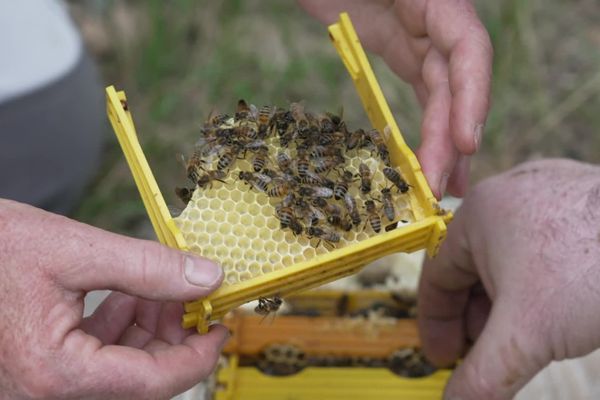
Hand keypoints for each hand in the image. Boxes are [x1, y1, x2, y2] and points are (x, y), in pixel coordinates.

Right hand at [0, 200, 226, 399]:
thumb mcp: (77, 250)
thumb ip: (148, 268)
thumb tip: (207, 277)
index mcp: (55, 374)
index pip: (152, 382)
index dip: (197, 355)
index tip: (222, 326)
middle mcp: (45, 392)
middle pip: (138, 378)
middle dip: (172, 336)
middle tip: (191, 296)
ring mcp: (39, 384)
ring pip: (119, 369)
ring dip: (147, 329)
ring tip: (156, 287)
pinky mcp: (37, 368)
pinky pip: (95, 359)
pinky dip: (118, 328)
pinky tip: (125, 295)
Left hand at [298, 0, 491, 197]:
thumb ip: (380, 10)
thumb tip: (407, 57)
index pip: (467, 47)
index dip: (472, 96)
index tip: (465, 141)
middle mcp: (435, 18)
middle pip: (454, 83)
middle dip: (450, 138)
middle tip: (439, 189)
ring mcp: (419, 34)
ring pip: (442, 95)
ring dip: (443, 144)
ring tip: (440, 190)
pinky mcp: (401, 48)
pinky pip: (424, 92)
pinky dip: (428, 125)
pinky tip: (427, 157)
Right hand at [418, 159, 599, 398]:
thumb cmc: (593, 269)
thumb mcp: (525, 334)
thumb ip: (482, 375)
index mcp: (476, 214)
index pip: (437, 276)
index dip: (437, 324)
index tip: (446, 358)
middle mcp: (507, 195)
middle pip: (473, 269)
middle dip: (477, 318)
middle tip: (487, 355)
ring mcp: (547, 193)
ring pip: (509, 260)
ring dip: (509, 304)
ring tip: (528, 336)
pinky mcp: (580, 201)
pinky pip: (542, 248)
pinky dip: (539, 285)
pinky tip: (559, 309)